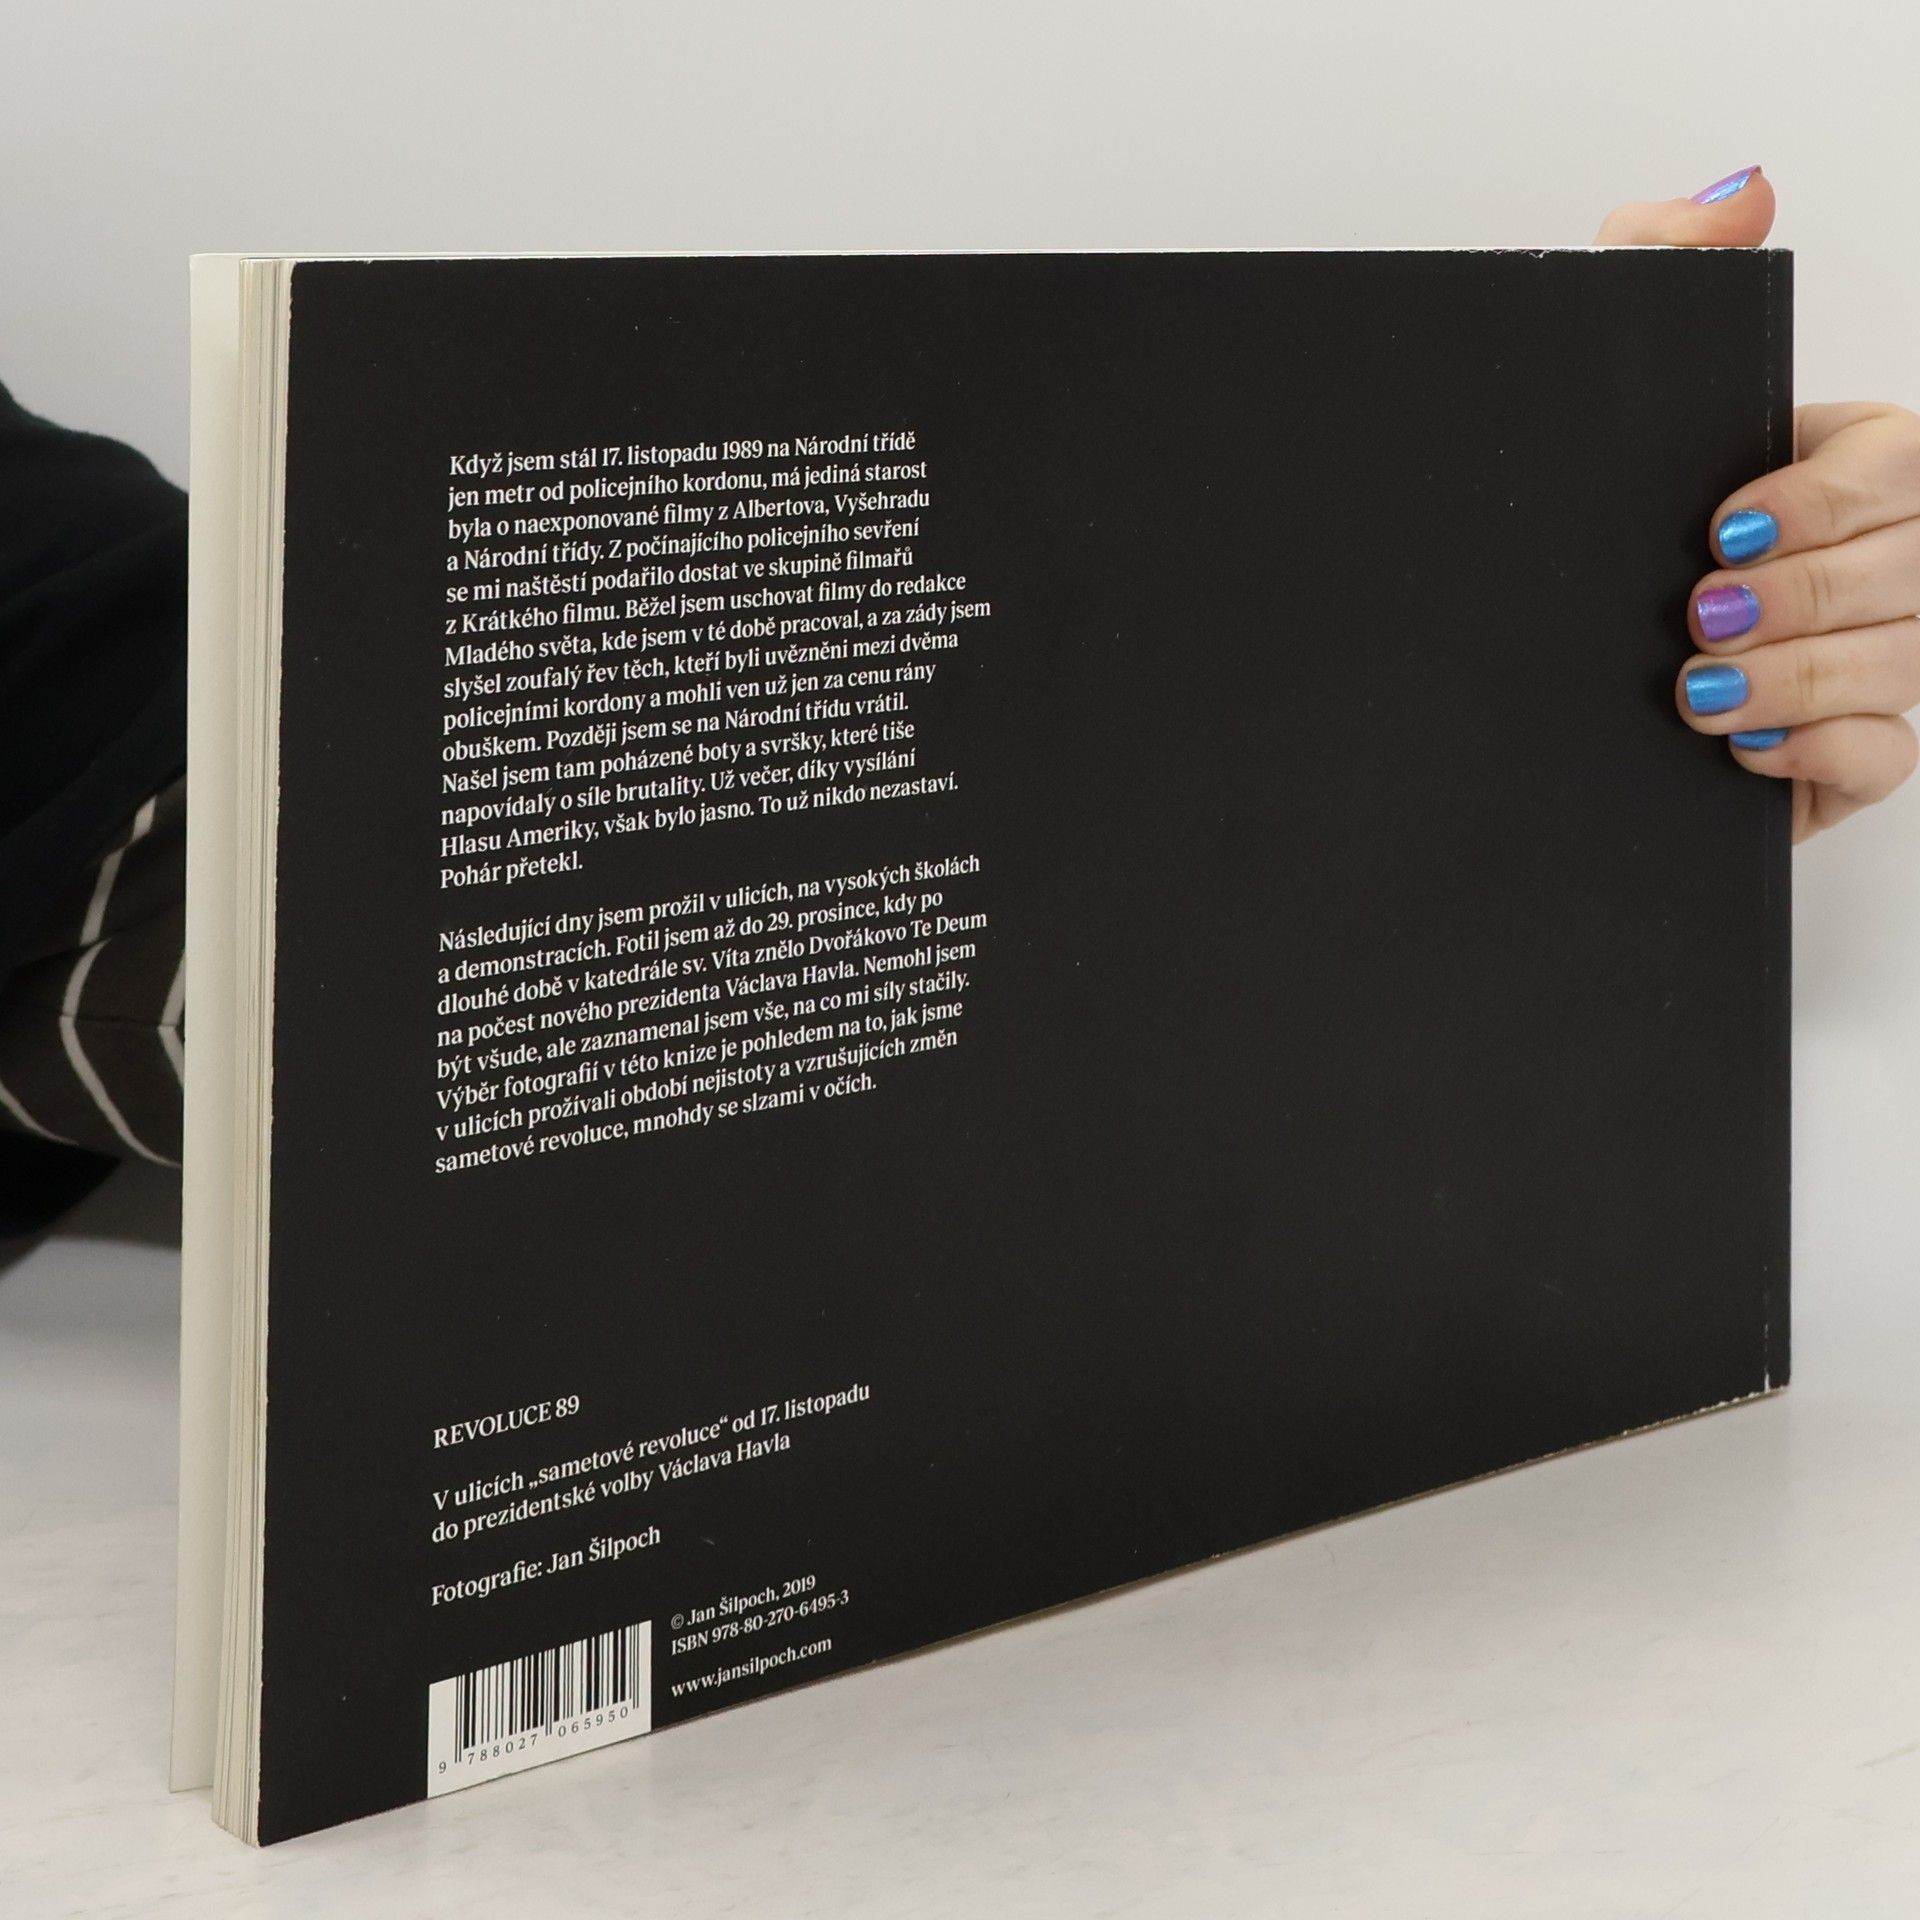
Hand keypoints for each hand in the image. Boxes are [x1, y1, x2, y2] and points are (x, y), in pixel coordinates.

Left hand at [1599, 168, 1919, 840]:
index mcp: (1837, 469)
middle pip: (1916, 567)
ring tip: (1696, 688)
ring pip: (1905, 663)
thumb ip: (1655, 271)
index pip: (1900, 461)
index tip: (1723, 530)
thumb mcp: (1594, 389)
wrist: (1506, 676)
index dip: (1827, 500)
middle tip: (1701, 615)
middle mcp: (1869, 562)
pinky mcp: (1836, 754)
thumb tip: (1740, 194)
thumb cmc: (1579, 533)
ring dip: (1800, 677)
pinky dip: (1820, 750)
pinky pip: (1883, 754)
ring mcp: (1863, 661)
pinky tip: (1742, 746)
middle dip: (1809, 597)